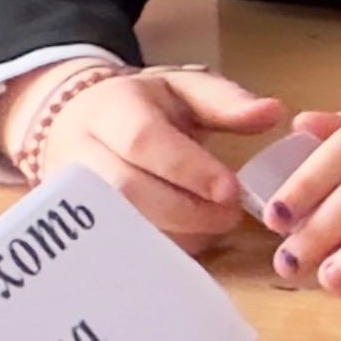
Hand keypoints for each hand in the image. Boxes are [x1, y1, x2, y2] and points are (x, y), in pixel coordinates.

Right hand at [0, 62, 284, 249]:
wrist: (75, 121)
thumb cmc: (143, 106)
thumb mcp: (183, 89)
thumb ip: (225, 102)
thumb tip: (273, 113)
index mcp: (111, 108)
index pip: (143, 140)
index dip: (187, 169)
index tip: (230, 190)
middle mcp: (80, 150)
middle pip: (126, 189)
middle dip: (185, 209)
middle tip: (230, 216)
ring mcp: (67, 193)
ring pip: (114, 225)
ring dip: (171, 234)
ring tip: (211, 229)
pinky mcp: (70, 224)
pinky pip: (109, 247)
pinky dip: (152, 252)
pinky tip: (185, 243)